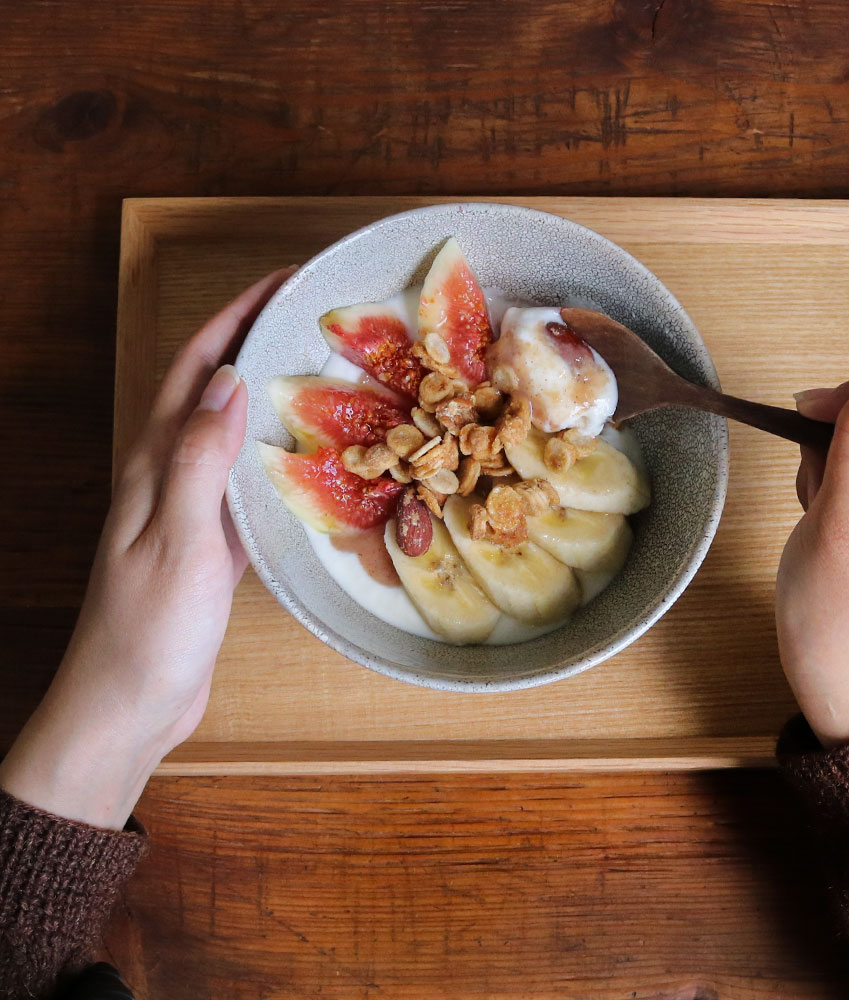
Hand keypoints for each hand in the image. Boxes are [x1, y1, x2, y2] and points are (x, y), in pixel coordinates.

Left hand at [0, 267, 293, 827]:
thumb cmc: (149, 629)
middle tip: (314, 318)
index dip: (234, 316)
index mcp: (152, 463)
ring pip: (230, 430)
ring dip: (266, 392)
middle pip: (210, 388)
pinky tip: (308, 456)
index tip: (284, 282)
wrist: (129, 705)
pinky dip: (275, 453)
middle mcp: (167, 475)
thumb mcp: (179, 539)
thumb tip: (229, 380)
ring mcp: (189, 508)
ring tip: (320, 371)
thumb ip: (199, 459)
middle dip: (253, 340)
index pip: (194, 367)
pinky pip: (245, 479)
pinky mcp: (212, 543)